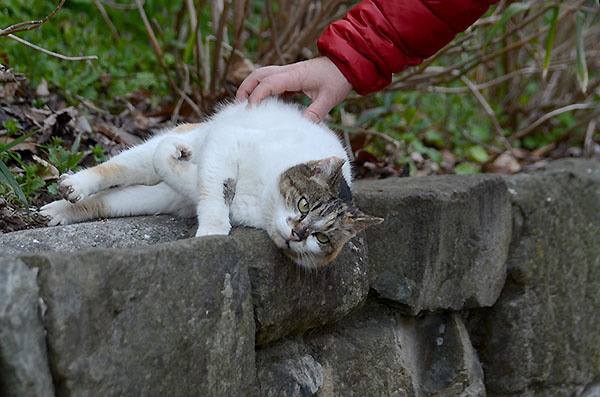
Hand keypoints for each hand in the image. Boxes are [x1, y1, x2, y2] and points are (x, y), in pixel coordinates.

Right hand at [236, 57, 351, 122]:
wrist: (347, 64)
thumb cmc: (338, 79)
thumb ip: (315, 112)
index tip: (250, 111)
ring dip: (250, 86)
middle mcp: (288, 71)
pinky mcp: (291, 76)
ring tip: (243, 104)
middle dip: (245, 88)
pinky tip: (260, 102)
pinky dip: (261, 88)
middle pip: (259, 74)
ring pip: (262, 74)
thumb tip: (301, 128)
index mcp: (295, 75)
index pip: (269, 83)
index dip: (257, 96)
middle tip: (237, 105)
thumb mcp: (329, 98)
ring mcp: (289, 72)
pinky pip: (271, 79)